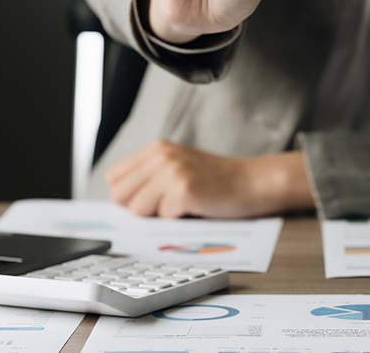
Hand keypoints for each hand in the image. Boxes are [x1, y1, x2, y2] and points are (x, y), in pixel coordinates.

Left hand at [106, 140, 314, 217]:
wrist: (255, 182)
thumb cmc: (220, 183)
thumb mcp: (181, 168)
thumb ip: (152, 178)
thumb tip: (122, 205)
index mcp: (157, 149)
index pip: (114, 179)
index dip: (128, 197)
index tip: (149, 202)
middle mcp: (162, 156)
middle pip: (119, 195)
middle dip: (139, 209)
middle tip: (167, 208)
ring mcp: (172, 171)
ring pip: (137, 210)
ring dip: (159, 216)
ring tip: (183, 207)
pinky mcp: (185, 189)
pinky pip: (163, 217)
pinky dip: (179, 221)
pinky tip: (197, 209)